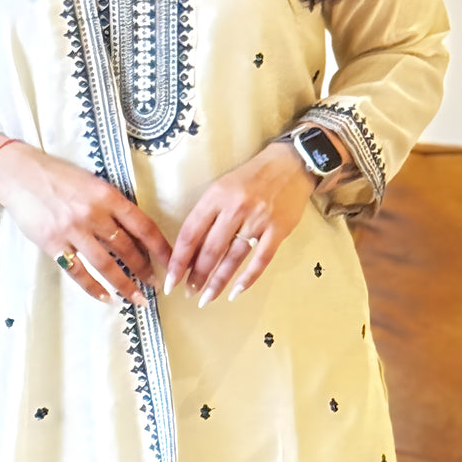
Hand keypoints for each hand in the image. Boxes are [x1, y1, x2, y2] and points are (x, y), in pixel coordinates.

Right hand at [0, 143, 171, 306]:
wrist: (20, 174)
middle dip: (144, 270)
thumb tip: (136, 231)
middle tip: (155, 285)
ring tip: (137, 298)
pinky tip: (105, 298)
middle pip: (127, 249)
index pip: (143, 226)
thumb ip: (112, 204)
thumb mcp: (92, 182)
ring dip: (124, 285)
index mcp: (107, 195)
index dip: (160, 247)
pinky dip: (93, 287)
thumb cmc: (58, 176)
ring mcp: (72, 230)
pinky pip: (78, 272)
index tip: (172, 261)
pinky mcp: (53, 243)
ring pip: (106, 265)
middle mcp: (93, 214)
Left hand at [165, 142, 315, 305]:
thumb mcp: (222, 188)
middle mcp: (235, 207)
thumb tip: (192, 251)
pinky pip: (260, 259)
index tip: (170, 279)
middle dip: (197, 275)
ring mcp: (258, 219)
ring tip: (206, 298)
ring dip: (218, 282)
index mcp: (216, 196)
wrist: (290, 163)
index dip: (178, 259)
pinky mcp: (278, 229)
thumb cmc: (251, 177)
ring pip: (233, 258)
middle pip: (210, 249)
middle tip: (188, 293)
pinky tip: (236, 292)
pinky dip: (248, 279)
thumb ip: (208, 216)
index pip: (190, 233)